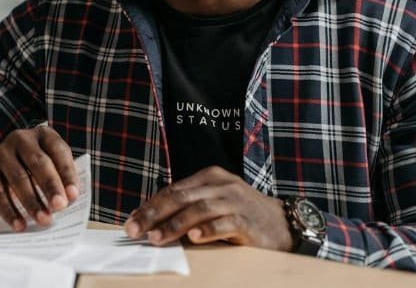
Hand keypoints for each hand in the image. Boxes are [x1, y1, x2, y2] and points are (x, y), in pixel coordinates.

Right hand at [0, 124, 78, 230]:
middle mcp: (21, 139)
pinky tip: (19, 224)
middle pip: (37, 162)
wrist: (2, 167)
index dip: (67, 173)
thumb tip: (67, 201)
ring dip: (31, 201)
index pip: (58, 151)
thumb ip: (61, 179)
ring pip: (18, 178)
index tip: (73, 195)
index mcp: (43, 135)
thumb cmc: (36, 169)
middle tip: (59, 207)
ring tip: (43, 219)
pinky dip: (10, 211)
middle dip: (50, 186)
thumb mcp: (51, 166)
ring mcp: (2, 153)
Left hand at [123, 166, 291, 250]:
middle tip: (134, 230)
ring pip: (199, 210)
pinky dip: (208, 230)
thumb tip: (152, 223)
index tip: (131, 221)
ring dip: (175, 225)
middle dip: (154, 214)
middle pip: (180, 197)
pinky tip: (194, 238)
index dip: (150, 205)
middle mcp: (221, 185)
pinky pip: (225, 223)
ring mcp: (236, 201)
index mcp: (209, 177)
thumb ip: (189, 208)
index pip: (172, 190)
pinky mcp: (249, 220)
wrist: (285, 224)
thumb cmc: (243, 215)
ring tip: (156, 237)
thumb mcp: (215, 204)